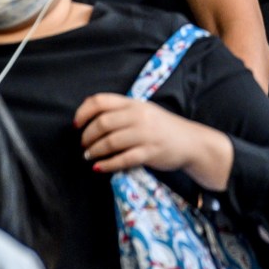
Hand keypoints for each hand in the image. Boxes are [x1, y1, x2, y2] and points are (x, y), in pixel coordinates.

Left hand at [75, 93, 233, 191]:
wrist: (192, 142)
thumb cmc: (162, 127)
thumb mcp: (143, 111)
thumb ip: (121, 111)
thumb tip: (90, 113)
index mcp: (134, 103)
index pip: (100, 101)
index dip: (83, 112)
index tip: (76, 125)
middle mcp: (139, 116)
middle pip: (102, 123)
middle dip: (87, 136)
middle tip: (83, 145)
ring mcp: (145, 134)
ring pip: (110, 142)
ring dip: (94, 151)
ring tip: (88, 156)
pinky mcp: (151, 152)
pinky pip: (123, 159)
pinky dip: (107, 164)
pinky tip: (98, 168)